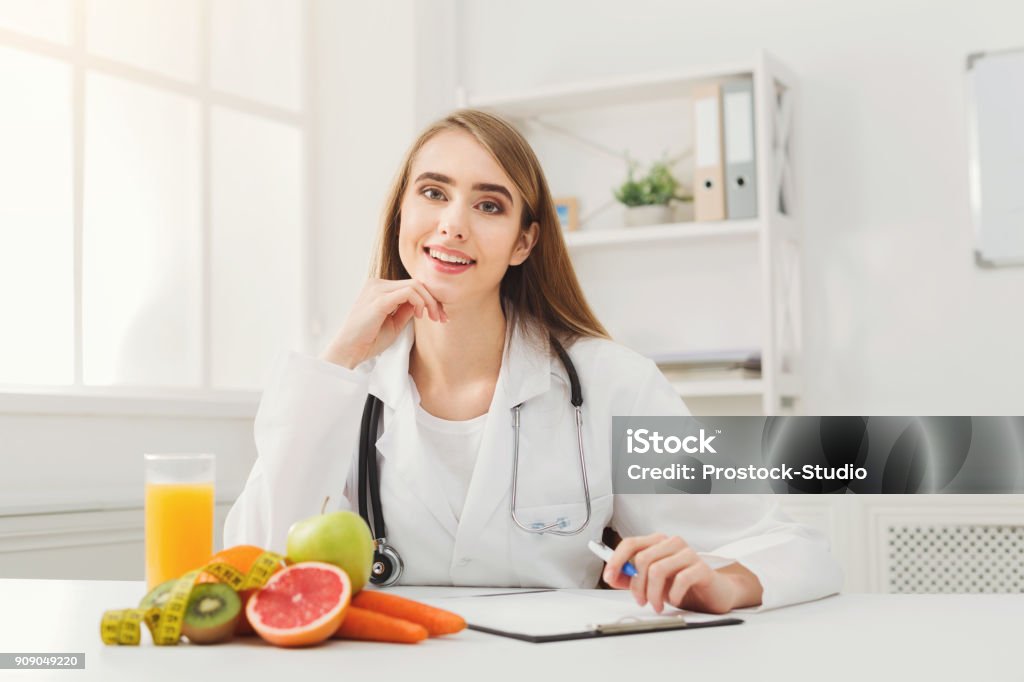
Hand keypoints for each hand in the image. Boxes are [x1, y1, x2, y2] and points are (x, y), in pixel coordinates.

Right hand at [320, 278, 447, 368]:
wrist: (349, 350)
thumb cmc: (369, 339)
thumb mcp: (394, 323)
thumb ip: (407, 310)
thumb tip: (423, 302)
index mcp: (379, 288)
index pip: (412, 285)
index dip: (430, 299)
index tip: (440, 316)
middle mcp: (377, 284)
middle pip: (416, 283)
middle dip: (434, 300)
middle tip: (442, 318)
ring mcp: (377, 289)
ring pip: (415, 285)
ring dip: (429, 301)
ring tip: (433, 318)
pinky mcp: (379, 299)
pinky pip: (408, 292)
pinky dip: (420, 302)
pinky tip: (420, 315)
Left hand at [603, 533, 741, 614]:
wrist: (713, 593)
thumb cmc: (682, 585)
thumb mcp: (652, 582)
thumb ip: (632, 578)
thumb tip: (612, 576)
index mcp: (657, 543)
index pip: (630, 543)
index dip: (616, 560)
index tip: (608, 577)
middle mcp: (672, 543)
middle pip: (642, 559)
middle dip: (638, 585)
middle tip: (642, 601)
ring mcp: (688, 553)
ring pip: (658, 570)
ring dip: (653, 594)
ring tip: (657, 606)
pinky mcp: (701, 567)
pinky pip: (680, 580)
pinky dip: (673, 595)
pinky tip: (675, 601)